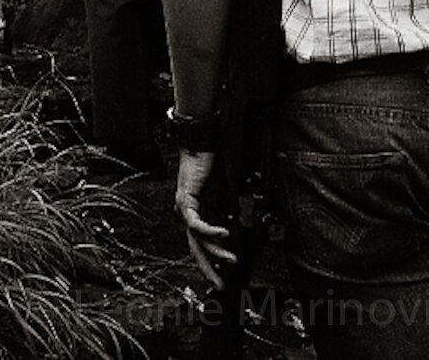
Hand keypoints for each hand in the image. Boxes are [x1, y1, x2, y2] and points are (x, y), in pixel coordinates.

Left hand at [175, 149, 234, 288]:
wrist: (203, 144)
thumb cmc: (214, 163)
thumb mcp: (228, 192)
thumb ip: (233, 208)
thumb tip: (243, 223)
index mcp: (199, 213)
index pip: (203, 243)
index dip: (212, 261)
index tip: (224, 276)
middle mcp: (189, 213)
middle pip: (196, 248)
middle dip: (209, 268)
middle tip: (220, 284)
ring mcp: (185, 208)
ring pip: (197, 239)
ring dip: (216, 251)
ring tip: (230, 260)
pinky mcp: (185, 200)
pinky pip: (196, 223)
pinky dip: (211, 231)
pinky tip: (225, 234)